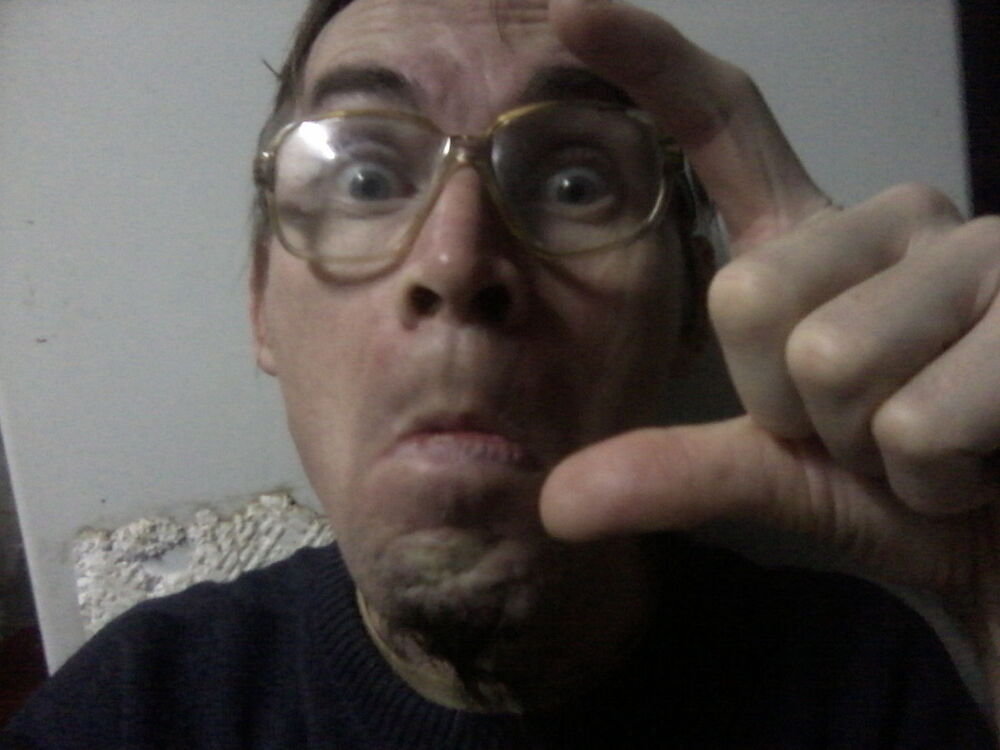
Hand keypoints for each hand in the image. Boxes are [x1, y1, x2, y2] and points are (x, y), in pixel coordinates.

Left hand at [543, 0, 999, 705]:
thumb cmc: (900, 491)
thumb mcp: (779, 475)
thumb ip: (676, 471)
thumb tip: (555, 506)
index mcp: (816, 241)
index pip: (727, 129)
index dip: (651, 65)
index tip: (572, 10)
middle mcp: (895, 216)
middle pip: (746, 299)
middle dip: (788, 408)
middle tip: (860, 432)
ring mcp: (977, 252)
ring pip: (830, 361)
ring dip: (869, 450)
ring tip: (926, 447)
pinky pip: (916, 422)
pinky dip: (930, 480)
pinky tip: (976, 463)